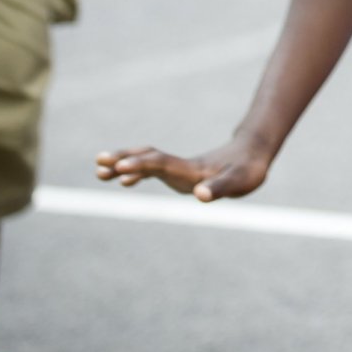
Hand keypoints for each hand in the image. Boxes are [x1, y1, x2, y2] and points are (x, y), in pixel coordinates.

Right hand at [95, 132, 272, 200]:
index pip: (161, 163)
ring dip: (124, 165)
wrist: (252, 155)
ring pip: (145, 163)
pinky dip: (136, 174)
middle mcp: (180, 166)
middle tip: (98, 162)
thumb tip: (201, 196)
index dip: (141, 164)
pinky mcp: (180, 173)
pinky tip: (123, 182)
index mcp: (191, 168)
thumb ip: (219, 188)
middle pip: (147, 158)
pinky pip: (152, 171)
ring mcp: (178, 168)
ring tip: (99, 171)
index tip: (120, 168)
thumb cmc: (247, 170)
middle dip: (123, 159)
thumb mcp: (238, 181)